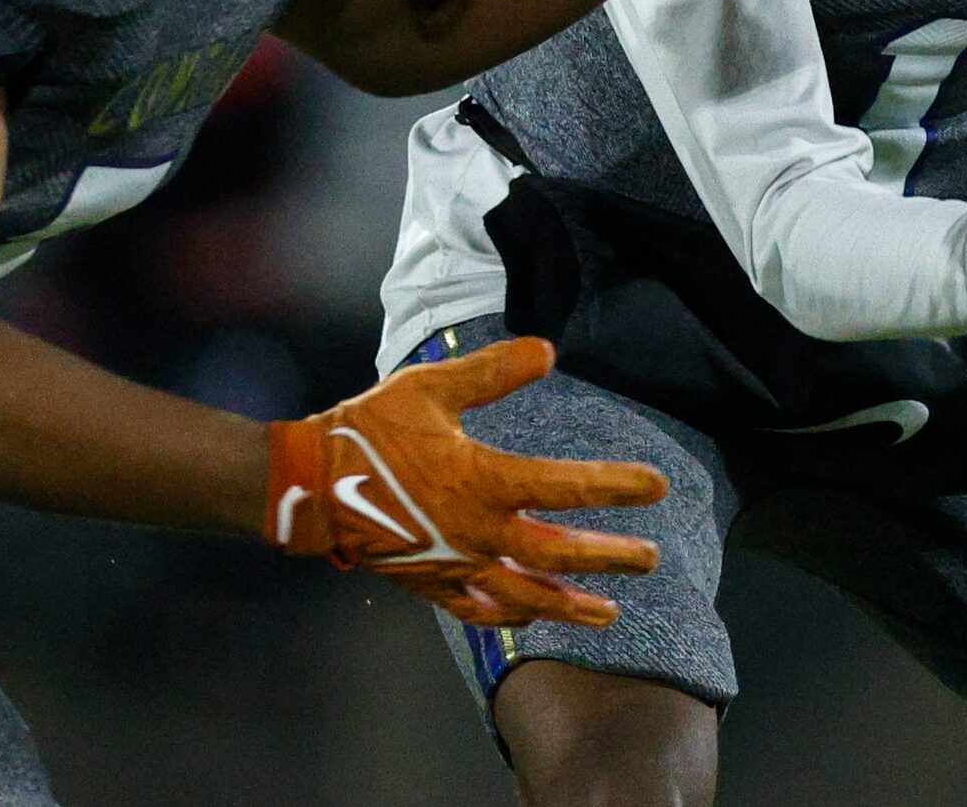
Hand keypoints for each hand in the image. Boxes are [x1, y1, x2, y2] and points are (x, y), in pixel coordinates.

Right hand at [264, 336, 666, 629]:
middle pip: (559, 552)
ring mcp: (456, 565)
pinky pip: (481, 610)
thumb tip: (547, 350)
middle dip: (610, 558)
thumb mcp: (431, 388)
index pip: (567, 487)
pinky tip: (535, 617)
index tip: (657, 486)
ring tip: (610, 613)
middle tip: (651, 560)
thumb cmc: (370, 430)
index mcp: (482, 480)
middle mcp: (478, 531)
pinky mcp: (431, 584)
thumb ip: (492, 372)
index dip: (616, 486)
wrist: (309, 485)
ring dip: (572, 604)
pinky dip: (514, 616)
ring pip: (527, 595)